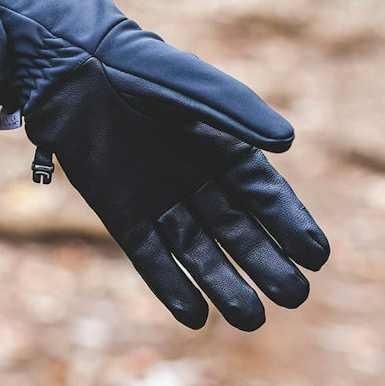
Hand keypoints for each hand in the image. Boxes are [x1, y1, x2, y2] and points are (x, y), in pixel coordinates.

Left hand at [0, 0, 329, 330]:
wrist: (66, 71)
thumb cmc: (131, 67)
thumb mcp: (185, 84)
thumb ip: (234, 109)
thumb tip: (288, 142)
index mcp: (219, 145)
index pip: (264, 194)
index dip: (291, 225)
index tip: (317, 257)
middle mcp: (194, 177)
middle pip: (237, 230)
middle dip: (266, 263)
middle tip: (294, 296)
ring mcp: (158, 198)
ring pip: (198, 251)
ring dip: (224, 285)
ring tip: (252, 319)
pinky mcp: (121, 214)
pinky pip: (151, 257)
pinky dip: (170, 286)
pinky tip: (194, 316)